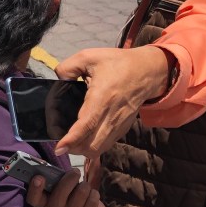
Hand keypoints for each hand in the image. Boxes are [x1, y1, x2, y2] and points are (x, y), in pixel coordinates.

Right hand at [26, 169, 105, 206]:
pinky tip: (92, 196)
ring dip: (85, 185)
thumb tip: (63, 167)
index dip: (35, 188)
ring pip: (81, 191)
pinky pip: (93, 199)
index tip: (39, 177)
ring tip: (85, 187)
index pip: (34, 198)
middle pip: (62, 190)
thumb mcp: (58, 191)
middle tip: (75, 172)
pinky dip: (94, 193)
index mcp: (43, 204)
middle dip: (72, 177)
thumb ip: (56, 181)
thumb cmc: (69, 199)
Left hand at [54, 46, 170, 157]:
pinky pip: (107, 144)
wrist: (147, 70)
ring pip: (100, 148)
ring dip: (83, 150)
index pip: (86, 124)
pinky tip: (84, 140)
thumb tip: (58, 78)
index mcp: (102, 97)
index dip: (71, 139)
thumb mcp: (89, 56)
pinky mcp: (123, 127)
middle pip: (92, 144)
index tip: (58, 148)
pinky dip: (94, 146)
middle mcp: (112, 114)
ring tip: (70, 144)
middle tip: (60, 144)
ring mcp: (119, 123)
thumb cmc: (117, 63)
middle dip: (74, 149)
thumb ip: (68, 67)